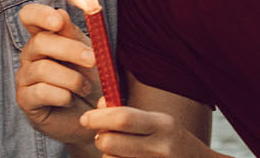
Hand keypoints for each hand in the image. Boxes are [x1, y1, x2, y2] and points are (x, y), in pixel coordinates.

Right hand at [15, 3, 104, 144]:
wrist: (93, 115)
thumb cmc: (92, 80)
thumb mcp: (89, 55)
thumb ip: (75, 36)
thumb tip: (60, 12)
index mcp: (46, 37)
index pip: (29, 16)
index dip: (40, 15)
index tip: (59, 22)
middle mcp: (31, 55)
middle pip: (40, 42)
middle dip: (70, 50)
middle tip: (93, 60)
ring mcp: (25, 77)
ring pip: (42, 69)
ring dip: (72, 79)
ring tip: (85, 88)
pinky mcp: (25, 100)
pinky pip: (41, 92)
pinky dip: (63, 96)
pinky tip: (70, 100)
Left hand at [81, 107, 213, 157]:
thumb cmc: (173, 141)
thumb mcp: (159, 122)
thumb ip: (129, 112)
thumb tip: (99, 106)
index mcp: (163, 125)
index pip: (122, 118)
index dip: (98, 117)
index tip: (86, 118)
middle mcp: (160, 147)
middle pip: (109, 142)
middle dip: (99, 137)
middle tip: (102, 135)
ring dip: (107, 154)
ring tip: (120, 151)